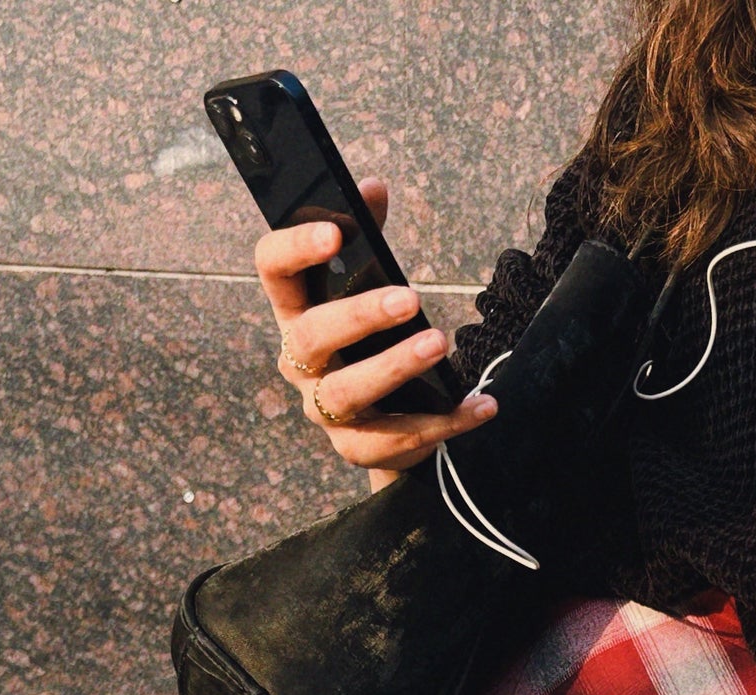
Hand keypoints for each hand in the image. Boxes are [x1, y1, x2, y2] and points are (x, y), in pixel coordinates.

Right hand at [256, 191, 495, 486]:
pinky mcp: (358, 449)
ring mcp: (324, 410)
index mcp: (295, 310)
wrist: (384, 421)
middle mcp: (299, 362)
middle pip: (311, 336)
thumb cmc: (369, 340)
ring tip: (439, 343)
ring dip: (394, 367)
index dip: (294, 248)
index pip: (273, 270)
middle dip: (359, 315)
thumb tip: (372, 186)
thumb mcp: (367, 284)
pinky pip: (397, 439)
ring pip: (346, 392)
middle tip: (410, 298)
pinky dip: (445, 421)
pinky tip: (482, 405)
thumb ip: (368, 236)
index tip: (332, 232)